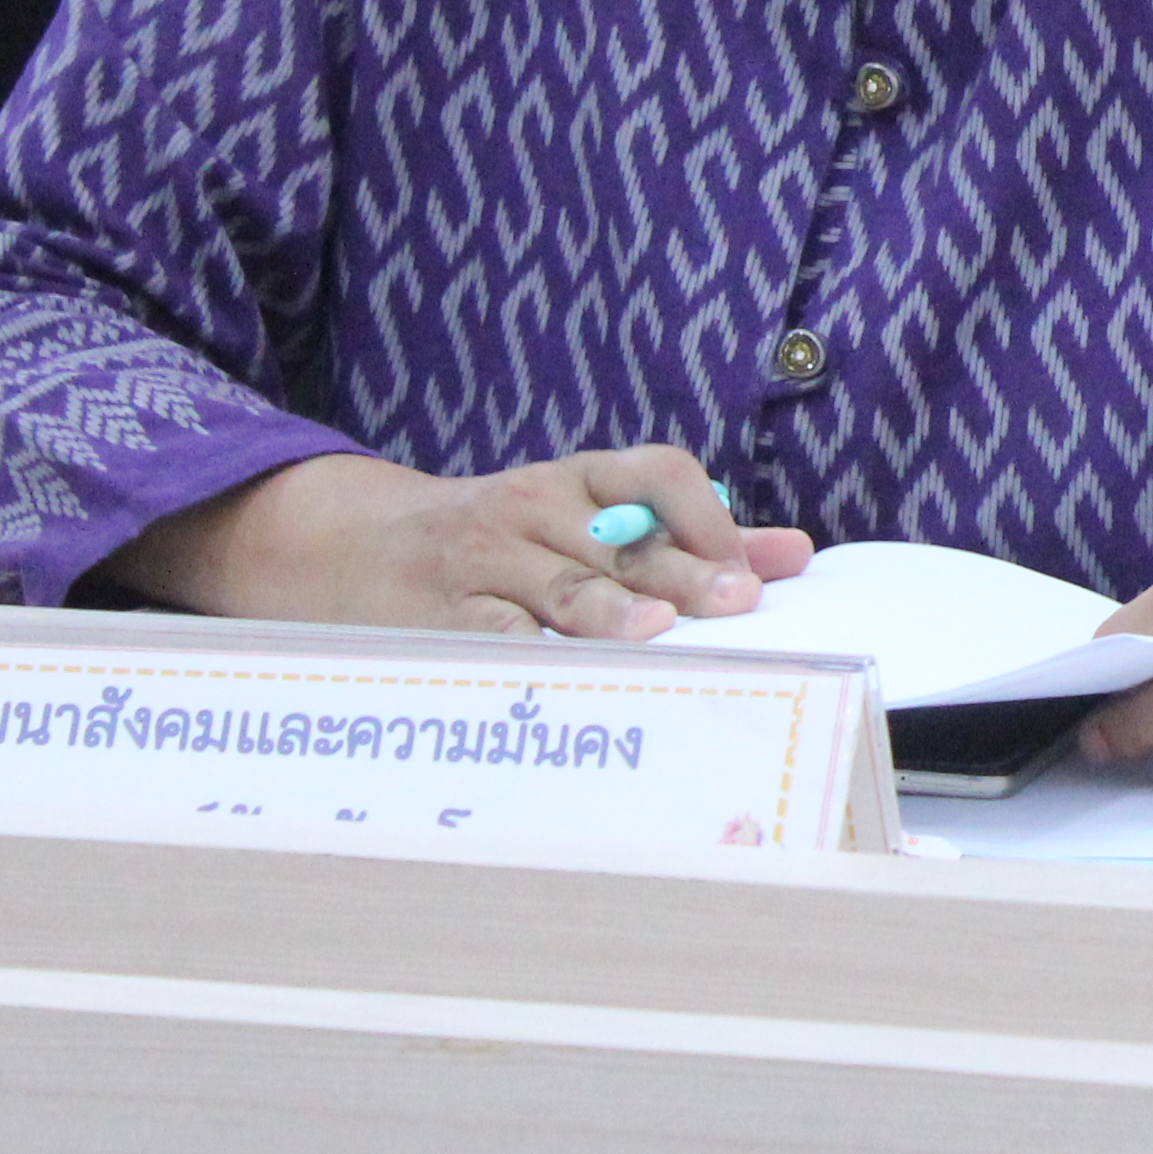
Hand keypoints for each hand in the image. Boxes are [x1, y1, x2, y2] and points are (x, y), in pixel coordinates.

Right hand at [110, 448, 813, 641]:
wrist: (358, 547)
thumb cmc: (507, 541)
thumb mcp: (590, 518)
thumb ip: (691, 537)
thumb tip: (794, 555)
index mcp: (581, 478)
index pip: (657, 473)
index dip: (709, 516)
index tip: (754, 568)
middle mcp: (535, 506)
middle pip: (622, 539)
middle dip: (683, 571)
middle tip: (735, 603)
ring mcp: (485, 557)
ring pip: (560, 585)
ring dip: (610, 611)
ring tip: (654, 633)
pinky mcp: (443, 613)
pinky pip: (493, 634)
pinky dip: (532, 656)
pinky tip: (567, 679)